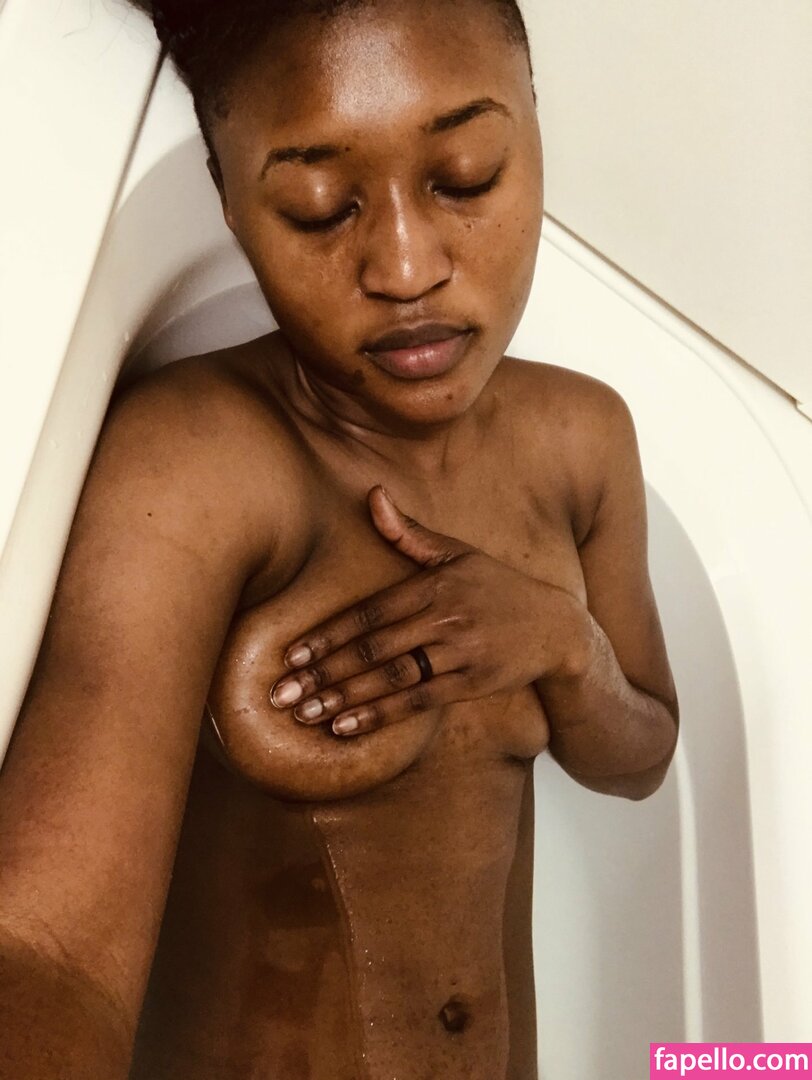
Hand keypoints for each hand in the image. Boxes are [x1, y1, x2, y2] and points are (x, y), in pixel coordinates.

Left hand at [269, 485, 584, 735]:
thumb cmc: (497, 586)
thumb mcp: (457, 553)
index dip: (329, 635)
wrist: (556, 627)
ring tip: (305, 714)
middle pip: (374, 650)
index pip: (371, 613)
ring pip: (393, 679)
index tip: (292, 654)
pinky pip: (418, 703)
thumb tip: (371, 495)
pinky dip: (380, 716)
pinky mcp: (472, 685)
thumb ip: (410, 533)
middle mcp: (445, 620)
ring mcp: (460, 654)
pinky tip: (346, 727)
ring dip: (346, 699)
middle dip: (325, 673)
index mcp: (434, 586)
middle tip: (282, 693)